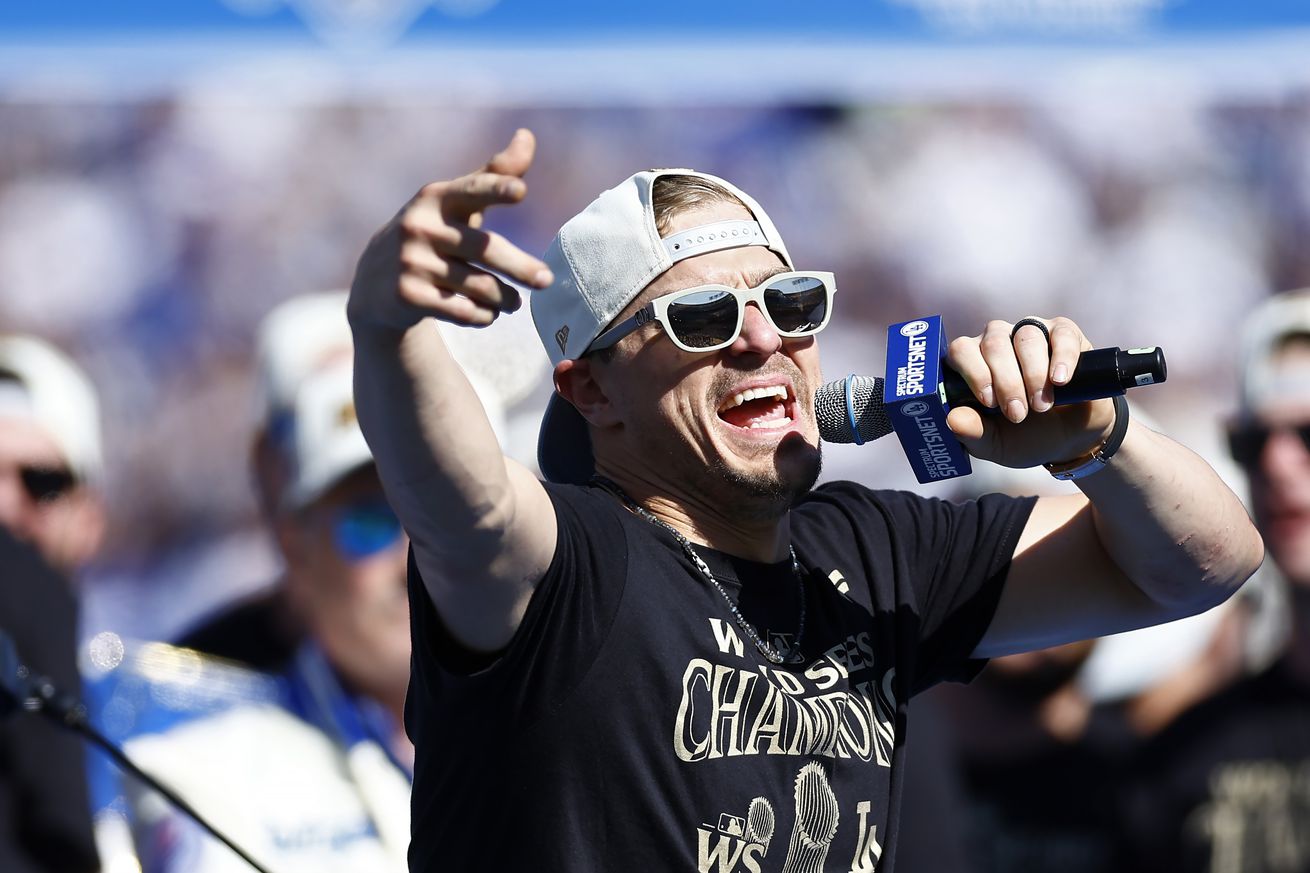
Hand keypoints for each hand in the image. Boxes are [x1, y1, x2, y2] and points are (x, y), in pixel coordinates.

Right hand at [348, 128, 553, 332]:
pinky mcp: (407, 295)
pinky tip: (487, 313)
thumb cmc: (433, 233)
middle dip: (520, 267)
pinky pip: (462, 311)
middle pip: (485, 249)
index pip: (472, 190)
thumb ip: (494, 174)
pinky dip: (483, 316)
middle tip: (546, 281)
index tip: (521, 190)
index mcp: (436, 197)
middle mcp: (421, 226)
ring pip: (478, 286)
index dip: (497, 189)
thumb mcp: (457, 203)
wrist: (376, 283)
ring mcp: (410, 261)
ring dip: (504, 298)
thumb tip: (528, 136)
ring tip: (514, 303)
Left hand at [944, 317, 1116, 468]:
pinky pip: (1061, 333)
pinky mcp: (1064, 334)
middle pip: (994, 344)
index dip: (974, 373)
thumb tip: (953, 419)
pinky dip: (1062, 357)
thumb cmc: (1024, 435)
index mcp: (972, 364)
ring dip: (1034, 374)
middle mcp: (997, 342)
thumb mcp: (995, 443)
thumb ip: (972, 432)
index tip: (990, 402)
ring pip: (1026, 337)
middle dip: (1007, 382)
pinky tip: (1060, 381)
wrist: (1070, 439)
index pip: (961, 351)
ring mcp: (1030, 334)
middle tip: (1019, 414)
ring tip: (1041, 406)